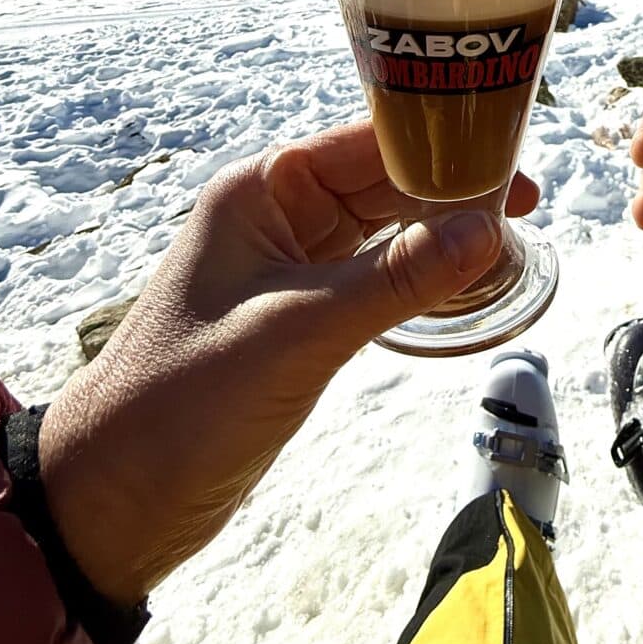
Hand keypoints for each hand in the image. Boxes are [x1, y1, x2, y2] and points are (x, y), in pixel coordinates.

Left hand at [40, 124, 535, 605]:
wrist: (115, 498)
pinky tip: (464, 282)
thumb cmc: (187, 399)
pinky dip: (419, 278)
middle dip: (450, 192)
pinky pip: (375, 279)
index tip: (510, 158)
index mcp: (261, 192)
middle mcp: (278, 217)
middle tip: (528, 205)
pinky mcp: (302, 319)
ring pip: (383, 233)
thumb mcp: (300, 331)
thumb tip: (490, 231)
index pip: (367, 144)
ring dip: (440, 236)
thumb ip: (396, 279)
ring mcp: (291, 269)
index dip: (441, 148)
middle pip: (383, 184)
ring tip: (512, 241)